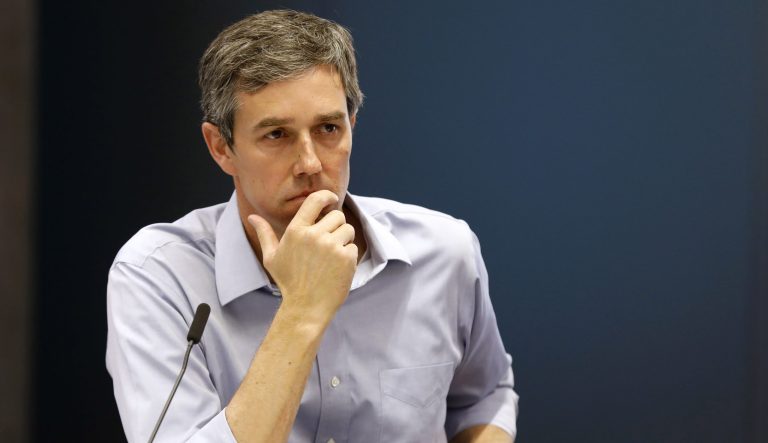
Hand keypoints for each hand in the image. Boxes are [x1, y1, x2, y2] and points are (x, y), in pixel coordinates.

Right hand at [247, 190, 357, 325]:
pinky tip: (336, 268)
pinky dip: (348, 256)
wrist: (306, 307)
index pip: (315, 200)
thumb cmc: (288, 282)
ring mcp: (331, 246)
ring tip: (331, 257)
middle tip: (327, 243)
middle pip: (337, 215)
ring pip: (347, 229)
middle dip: (335, 226)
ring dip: (343, 240)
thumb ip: (265, 234)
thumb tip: (252, 216)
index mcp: (296, 231)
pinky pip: (353, 247)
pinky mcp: (346, 258)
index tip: (331, 199)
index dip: (326, 196)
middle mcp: (314, 235)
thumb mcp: (272, 257)